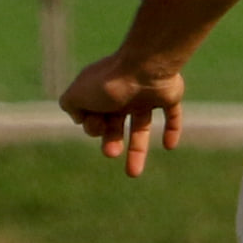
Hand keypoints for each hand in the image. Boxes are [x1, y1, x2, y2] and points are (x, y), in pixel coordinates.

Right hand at [59, 55, 183, 178]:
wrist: (145, 68)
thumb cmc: (109, 83)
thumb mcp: (76, 94)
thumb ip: (70, 106)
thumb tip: (80, 119)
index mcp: (101, 93)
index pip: (95, 117)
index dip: (93, 127)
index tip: (95, 125)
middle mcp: (123, 94)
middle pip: (117, 125)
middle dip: (112, 142)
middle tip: (111, 153)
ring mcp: (146, 95)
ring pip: (142, 126)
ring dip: (138, 150)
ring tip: (133, 173)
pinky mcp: (168, 95)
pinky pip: (172, 115)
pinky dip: (172, 129)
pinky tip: (169, 146)